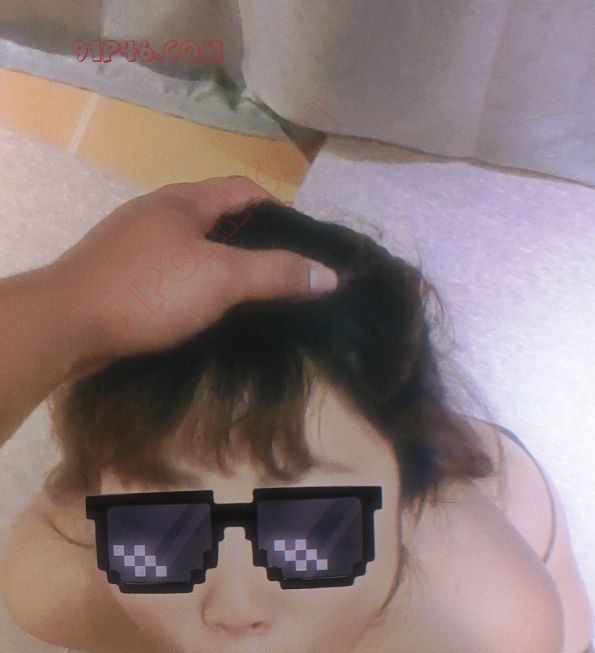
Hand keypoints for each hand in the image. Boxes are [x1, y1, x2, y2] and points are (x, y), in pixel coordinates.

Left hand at [49, 177, 337, 377]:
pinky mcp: (120, 277)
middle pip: (218, 217)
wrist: (67, 323)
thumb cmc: (149, 291)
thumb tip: (329, 274)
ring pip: (192, 247)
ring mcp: (134, 245)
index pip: (243, 189)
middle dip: (253, 241)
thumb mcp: (221, 279)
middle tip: (284, 276)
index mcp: (183, 201)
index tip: (304, 244)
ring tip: (252, 297)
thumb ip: (275, 273)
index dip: (279, 210)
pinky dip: (194, 286)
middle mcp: (157, 213)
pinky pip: (169, 273)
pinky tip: (204, 312)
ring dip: (222, 267)